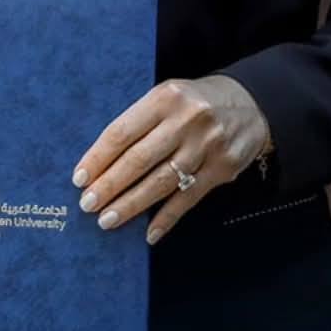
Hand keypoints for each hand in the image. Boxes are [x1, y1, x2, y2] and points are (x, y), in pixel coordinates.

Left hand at [72, 73, 271, 245]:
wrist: (251, 103)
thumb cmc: (193, 102)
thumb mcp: (166, 97)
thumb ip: (139, 122)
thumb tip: (100, 162)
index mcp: (164, 98)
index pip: (122, 132)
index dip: (98, 158)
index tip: (79, 178)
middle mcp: (186, 121)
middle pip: (139, 160)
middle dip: (109, 186)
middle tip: (87, 205)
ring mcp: (207, 146)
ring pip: (161, 182)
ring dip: (132, 205)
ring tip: (108, 220)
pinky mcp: (223, 169)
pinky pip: (188, 198)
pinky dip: (167, 219)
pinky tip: (149, 233)